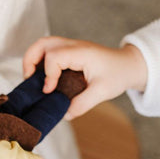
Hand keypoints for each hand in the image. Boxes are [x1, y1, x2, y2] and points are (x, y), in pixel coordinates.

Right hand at [22, 37, 148, 119]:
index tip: (49, 91)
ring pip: (43, 44)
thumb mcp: (103, 92)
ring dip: (32, 59)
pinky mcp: (69, 51)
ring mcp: (70, 47)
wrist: (130, 65)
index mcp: (82, 53)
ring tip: (32, 78)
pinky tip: (42, 77)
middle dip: (30, 61)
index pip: (54, 57)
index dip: (47, 75)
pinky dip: (39, 61)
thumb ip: (83, 104)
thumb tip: (64, 114)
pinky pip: (48, 50)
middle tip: (29, 80)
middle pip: (42, 43)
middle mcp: (73, 46)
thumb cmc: (118, 75)